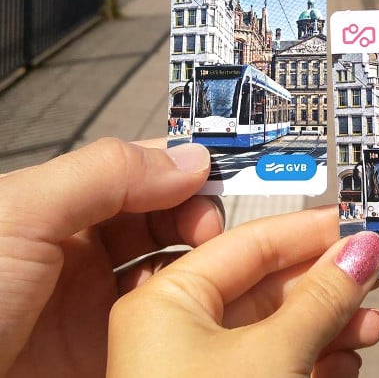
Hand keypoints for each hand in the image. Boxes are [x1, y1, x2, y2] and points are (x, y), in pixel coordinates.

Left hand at [0, 137, 220, 377]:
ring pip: (167, 270)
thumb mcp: (24, 214)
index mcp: (58, 206)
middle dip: (193, 212)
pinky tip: (187, 312)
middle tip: (207, 228)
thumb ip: (105, 173)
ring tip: (205, 269)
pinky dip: (183, 313)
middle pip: (159, 216)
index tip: (217, 175)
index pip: (136, 170)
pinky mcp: (102, 359)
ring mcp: (91, 308)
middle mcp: (78, 251)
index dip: (178, 167)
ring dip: (194, 261)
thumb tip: (187, 158)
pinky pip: (159, 327)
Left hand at [107, 207, 378, 377]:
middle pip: (265, 290)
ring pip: (272, 335)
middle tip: (369, 272)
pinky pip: (267, 371)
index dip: (305, 231)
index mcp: (161, 302)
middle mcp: (170, 336)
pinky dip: (309, 364)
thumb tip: (355, 253)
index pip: (247, 243)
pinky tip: (343, 365)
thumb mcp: (262, 356)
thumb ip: (315, 299)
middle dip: (324, 284)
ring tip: (367, 321)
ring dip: (327, 327)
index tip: (353, 226)